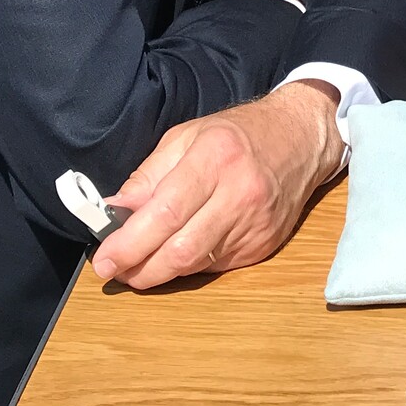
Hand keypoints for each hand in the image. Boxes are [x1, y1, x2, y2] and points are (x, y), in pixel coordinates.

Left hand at [90, 81, 344, 289]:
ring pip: (197, 264)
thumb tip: (115, 211)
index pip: (165, 212)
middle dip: (140, 268)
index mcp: (214, 158)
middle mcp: (238, 194)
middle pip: (182, 248)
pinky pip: (217, 265)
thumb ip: (149, 175)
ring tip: (136, 267)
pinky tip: (176, 254)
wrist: (301, 138)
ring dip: (160, 272)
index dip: (130, 243)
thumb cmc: (238, 133)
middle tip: (113, 271)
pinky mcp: (264, 245)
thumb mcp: (186, 136)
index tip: (104, 259)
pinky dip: (189, 265)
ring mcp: (255, 224)